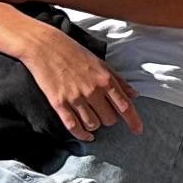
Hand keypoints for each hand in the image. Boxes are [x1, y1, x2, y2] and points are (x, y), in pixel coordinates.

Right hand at [25, 26, 139, 140]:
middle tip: (103, 112)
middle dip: (109, 119)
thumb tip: (134, 94)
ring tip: (92, 119)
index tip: (138, 131)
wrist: (44, 46)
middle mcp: (92, 90)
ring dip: (95, 125)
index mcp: (105, 79)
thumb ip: (118, 80)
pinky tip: (86, 136)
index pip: (125, 106)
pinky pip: (73, 126)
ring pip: (93, 124)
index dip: (133, 121)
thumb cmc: (74, 53)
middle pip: (109, 119)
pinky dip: (82, 135)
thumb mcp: (101, 63)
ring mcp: (75, 98)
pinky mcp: (59, 103)